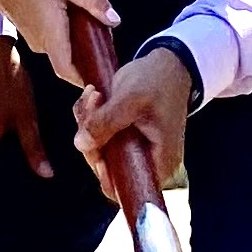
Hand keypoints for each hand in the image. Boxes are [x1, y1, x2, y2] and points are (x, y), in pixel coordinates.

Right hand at [0, 0, 110, 88]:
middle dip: (96, 44)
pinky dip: (75, 27)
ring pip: (71, 47)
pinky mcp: (37, 35)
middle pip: (76, 59)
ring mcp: (39, 41)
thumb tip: (115, 20)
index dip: (88, 80)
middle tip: (107, 17)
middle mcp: (44, 43)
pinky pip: (62, 39)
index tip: (107, 76)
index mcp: (51, 32)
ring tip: (95, 1)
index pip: (67, 71)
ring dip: (87, 32)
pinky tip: (79, 4)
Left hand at [75, 45, 190, 201]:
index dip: (103, 173)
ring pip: (100, 150)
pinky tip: (95, 98)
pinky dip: (93, 119)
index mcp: (159, 161)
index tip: (94, 146)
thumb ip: (105, 123)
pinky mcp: (126, 138)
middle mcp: (149, 162)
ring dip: (90, 123)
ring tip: (94, 94)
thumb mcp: (130, 99)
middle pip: (106, 167)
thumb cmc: (158, 81)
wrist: (169, 64)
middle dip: (92, 136)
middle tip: (92, 102)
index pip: (125, 187)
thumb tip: (81, 144)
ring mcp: (136, 151)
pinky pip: (101, 138)